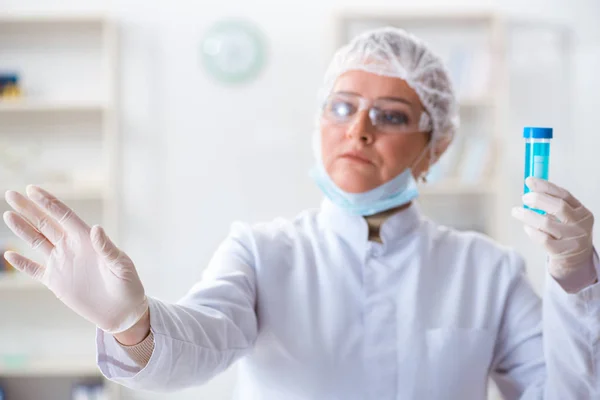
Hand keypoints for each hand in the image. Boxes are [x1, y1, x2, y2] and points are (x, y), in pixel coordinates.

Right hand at [3, 186, 147, 333]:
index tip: (32, 189)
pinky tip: (9, 254)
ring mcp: (62, 264)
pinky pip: (35, 270)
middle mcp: (71, 248)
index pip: (63, 216)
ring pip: (37, 242)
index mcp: (86, 240)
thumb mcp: (121, 265)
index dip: (48, 202)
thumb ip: (107, 248)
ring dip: (22, 229)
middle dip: (28, 209)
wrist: (123, 311)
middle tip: (11, 194)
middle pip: (45, 224)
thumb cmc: (128, 285)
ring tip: (7, 214)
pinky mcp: (56, 282)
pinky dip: (22, 263)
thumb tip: (96, 228)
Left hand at [512, 177, 595, 291]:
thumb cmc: (566, 232)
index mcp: (582, 212)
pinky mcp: (561, 252)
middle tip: (524, 198)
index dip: (545, 186)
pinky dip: (531, 231)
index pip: (564, 194)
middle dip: (538, 199)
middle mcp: (580, 224)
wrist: (576, 260)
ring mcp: (572, 239)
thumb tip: (530, 185)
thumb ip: (552, 202)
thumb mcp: (567, 217)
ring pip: (546, 223)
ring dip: (527, 215)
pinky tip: (527, 227)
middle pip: (558, 207)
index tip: (529, 180)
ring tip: (516, 211)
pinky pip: (542, 239)